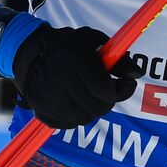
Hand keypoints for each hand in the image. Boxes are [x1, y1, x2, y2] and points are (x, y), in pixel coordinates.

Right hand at [12, 24, 143, 128]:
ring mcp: (49, 99)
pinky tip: (75, 102)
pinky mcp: (41, 112)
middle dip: (109, 101)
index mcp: (75, 60)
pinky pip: (68, 125)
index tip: (126, 84)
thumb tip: (136, 74)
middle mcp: (60, 80)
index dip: (120, 90)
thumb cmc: (69, 46)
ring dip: (93, 109)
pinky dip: (76, 117)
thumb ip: (118, 58)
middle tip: (109, 91)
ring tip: (90, 95)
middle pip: (97, 107)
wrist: (30, 54)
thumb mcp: (94, 42)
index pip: (104, 89)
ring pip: (84, 119)